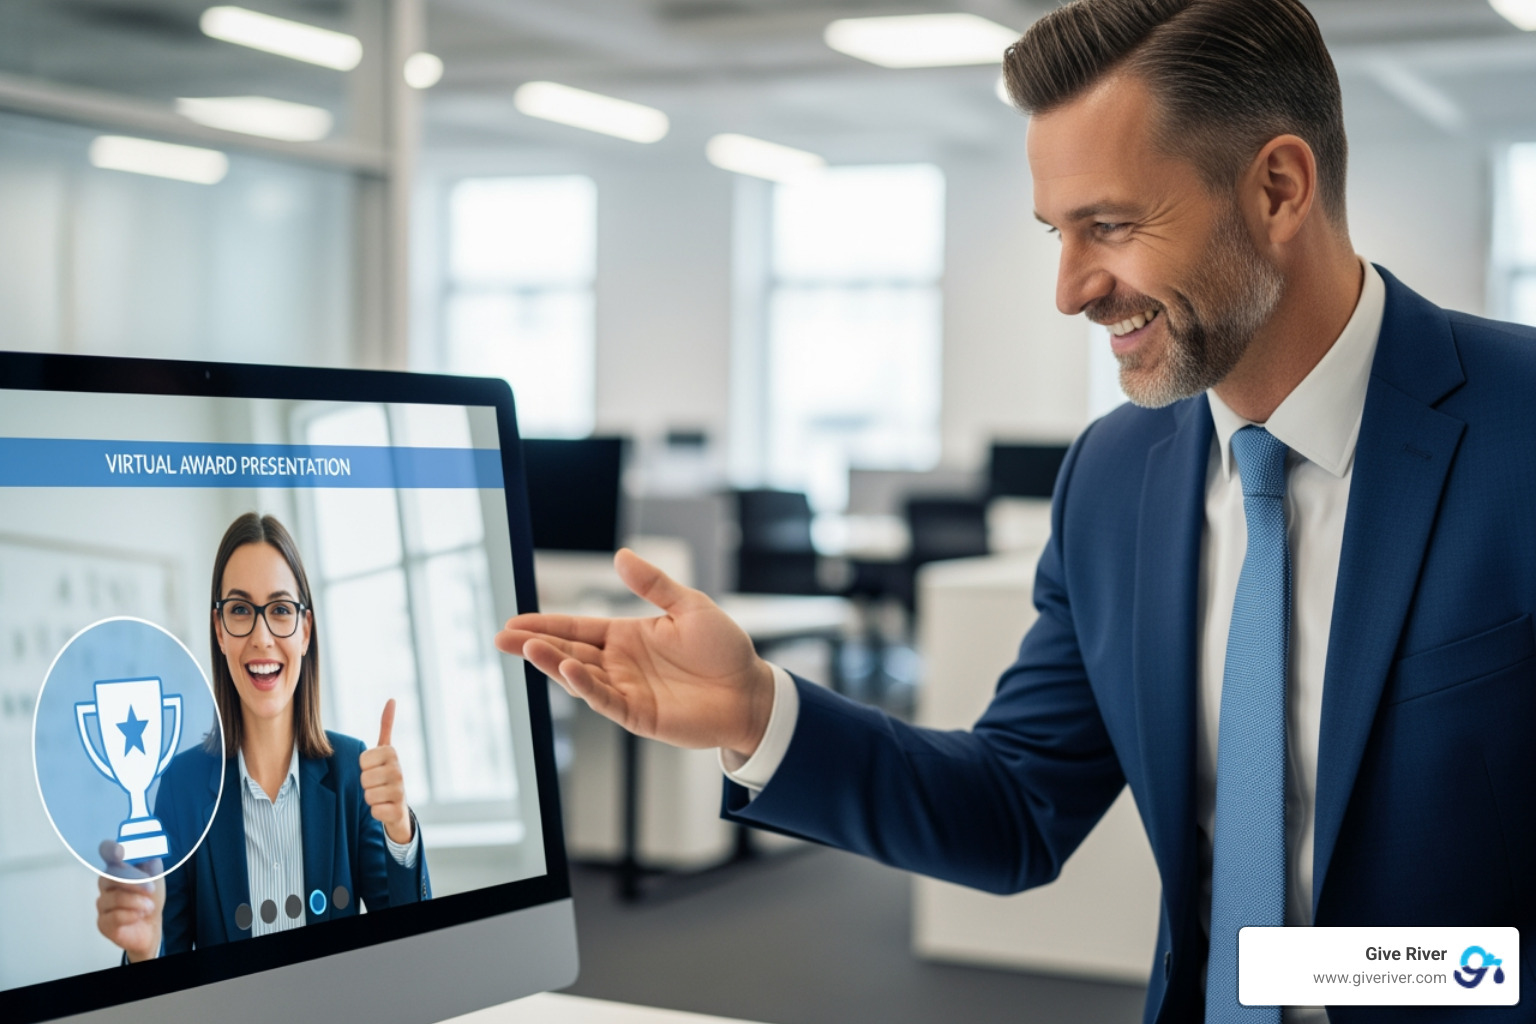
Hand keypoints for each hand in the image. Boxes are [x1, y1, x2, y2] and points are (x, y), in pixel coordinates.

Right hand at [96, 841, 163, 961]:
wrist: (151, 925)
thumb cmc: (150, 897)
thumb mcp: (156, 874)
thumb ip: (149, 860)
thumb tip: (146, 848)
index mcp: (119, 866)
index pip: (107, 851)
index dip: (110, 849)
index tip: (120, 851)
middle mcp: (106, 883)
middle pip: (110, 875)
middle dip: (134, 882)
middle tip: (151, 889)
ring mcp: (102, 902)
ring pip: (115, 897)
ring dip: (137, 901)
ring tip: (149, 907)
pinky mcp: (103, 922)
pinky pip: (114, 917)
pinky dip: (132, 915)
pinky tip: (139, 915)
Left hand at [360, 699, 412, 844]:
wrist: (399, 807)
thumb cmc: (386, 776)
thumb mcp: (385, 751)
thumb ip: (386, 726)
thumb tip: (391, 699)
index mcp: (393, 754)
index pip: (363, 760)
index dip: (364, 767)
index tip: (375, 769)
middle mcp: (400, 771)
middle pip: (364, 778)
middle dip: (366, 784)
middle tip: (377, 785)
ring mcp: (401, 792)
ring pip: (368, 795)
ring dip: (371, 798)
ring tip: (381, 796)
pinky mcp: (398, 811)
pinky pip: (374, 811)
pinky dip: (376, 812)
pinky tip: (385, 808)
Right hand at [495, 548, 775, 759]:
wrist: (751, 691)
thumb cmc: (724, 650)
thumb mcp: (690, 606)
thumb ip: (654, 585)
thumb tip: (620, 557)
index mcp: (627, 636)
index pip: (577, 629)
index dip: (546, 625)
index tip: (514, 621)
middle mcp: (620, 664)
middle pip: (568, 652)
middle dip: (534, 645)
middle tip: (501, 637)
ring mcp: (626, 690)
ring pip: (579, 676)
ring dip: (552, 663)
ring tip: (527, 648)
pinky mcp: (638, 714)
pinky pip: (604, 700)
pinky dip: (584, 686)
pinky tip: (567, 670)